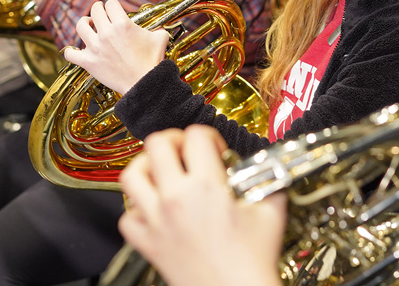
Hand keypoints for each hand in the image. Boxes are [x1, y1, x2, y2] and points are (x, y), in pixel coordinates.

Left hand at [63, 0, 168, 94]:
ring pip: (80, 26)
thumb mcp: (160, 38)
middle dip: (99, 9)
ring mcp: (95, 48)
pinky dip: (70, 51)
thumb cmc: (153, 61)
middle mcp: (107, 33)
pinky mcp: (89, 63)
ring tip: (88, 24)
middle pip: (95, 11)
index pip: (111, 3)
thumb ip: (156, 28)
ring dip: (84, 22)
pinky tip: (75, 50)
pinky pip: (70, 54)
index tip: (114, 9)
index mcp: (123, 24)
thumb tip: (157, 27)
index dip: (113, 4)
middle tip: (101, 12)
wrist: (145, 83)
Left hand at [118, 126, 285, 285]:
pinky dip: (136, 209)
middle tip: (186, 151)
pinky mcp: (147, 244)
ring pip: (130, 175)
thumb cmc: (253, 262)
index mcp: (206, 186)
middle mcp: (175, 199)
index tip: (216, 150)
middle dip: (174, 140)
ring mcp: (156, 221)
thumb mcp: (272, 211)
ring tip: (162, 171)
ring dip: (146, 166)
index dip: (209, 136)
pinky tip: (153, 209)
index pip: (196, 135)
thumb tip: (265, 167)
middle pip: (156, 144)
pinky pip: (126, 217)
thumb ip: (268, 180)